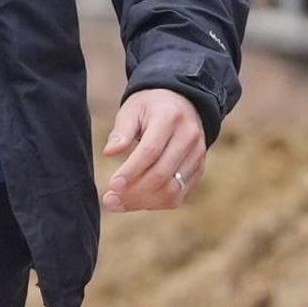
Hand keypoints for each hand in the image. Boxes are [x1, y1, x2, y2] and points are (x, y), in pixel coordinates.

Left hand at [101, 88, 208, 212]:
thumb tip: (109, 152)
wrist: (183, 103)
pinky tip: (136, 201)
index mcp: (170, 118)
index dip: (131, 171)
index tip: (112, 185)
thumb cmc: (151, 107)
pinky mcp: (199, 169)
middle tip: (109, 200)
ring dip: (143, 201)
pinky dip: (156, 203)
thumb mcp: (132, 110)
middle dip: (133, 191)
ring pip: (172, 189)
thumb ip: (121, 131)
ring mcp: (197, 155)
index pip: (151, 151)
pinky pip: (179, 195)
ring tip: (119, 203)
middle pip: (161, 174)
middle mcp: (189, 137)